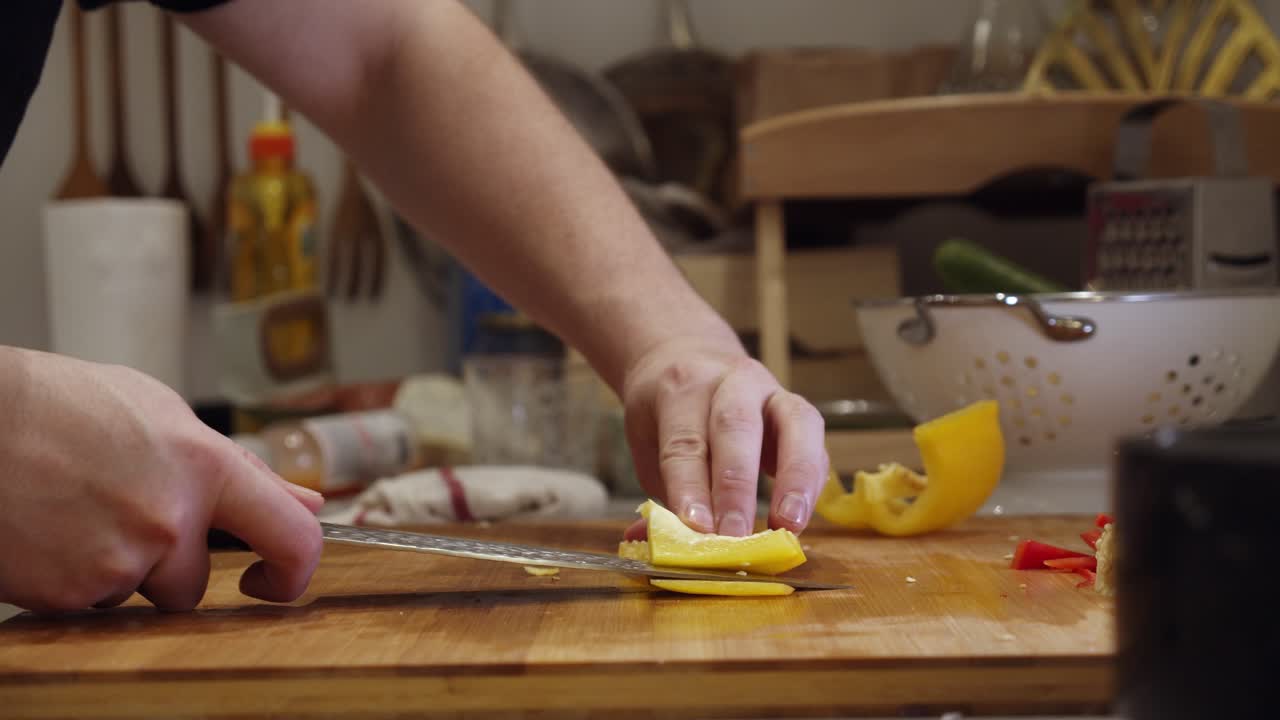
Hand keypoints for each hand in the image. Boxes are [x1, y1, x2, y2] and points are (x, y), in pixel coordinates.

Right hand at [0, 349, 323, 612]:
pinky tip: (50, 532)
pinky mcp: (67, 594)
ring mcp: (118, 562)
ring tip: (76, 512)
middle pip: (192, 585)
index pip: (292, 537)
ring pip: (136, 594)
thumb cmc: (65, 407)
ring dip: (115, 571)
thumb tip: (308, 503)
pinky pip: (87, 605)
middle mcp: (170, 519)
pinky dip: (70, 579)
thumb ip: (245, 468)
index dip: (295, 572)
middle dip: (163, 566)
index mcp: (207, 467)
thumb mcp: (165, 414)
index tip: (276, 579)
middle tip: (115, 515)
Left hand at [620, 337, 827, 538]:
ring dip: (793, 480)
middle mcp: (729, 381)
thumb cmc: (669, 416)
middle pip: (735, 428)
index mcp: (681, 389)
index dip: (691, 488)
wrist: (691, 359)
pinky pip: (815, 444)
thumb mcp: (650, 445)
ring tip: (788, 525)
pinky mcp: (800, 410)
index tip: (697, 528)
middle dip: (736, 488)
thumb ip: (660, 491)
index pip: (685, 442)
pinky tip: (799, 516)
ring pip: (794, 425)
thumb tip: (652, 539)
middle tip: (735, 536)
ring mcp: (771, 390)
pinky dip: (810, 483)